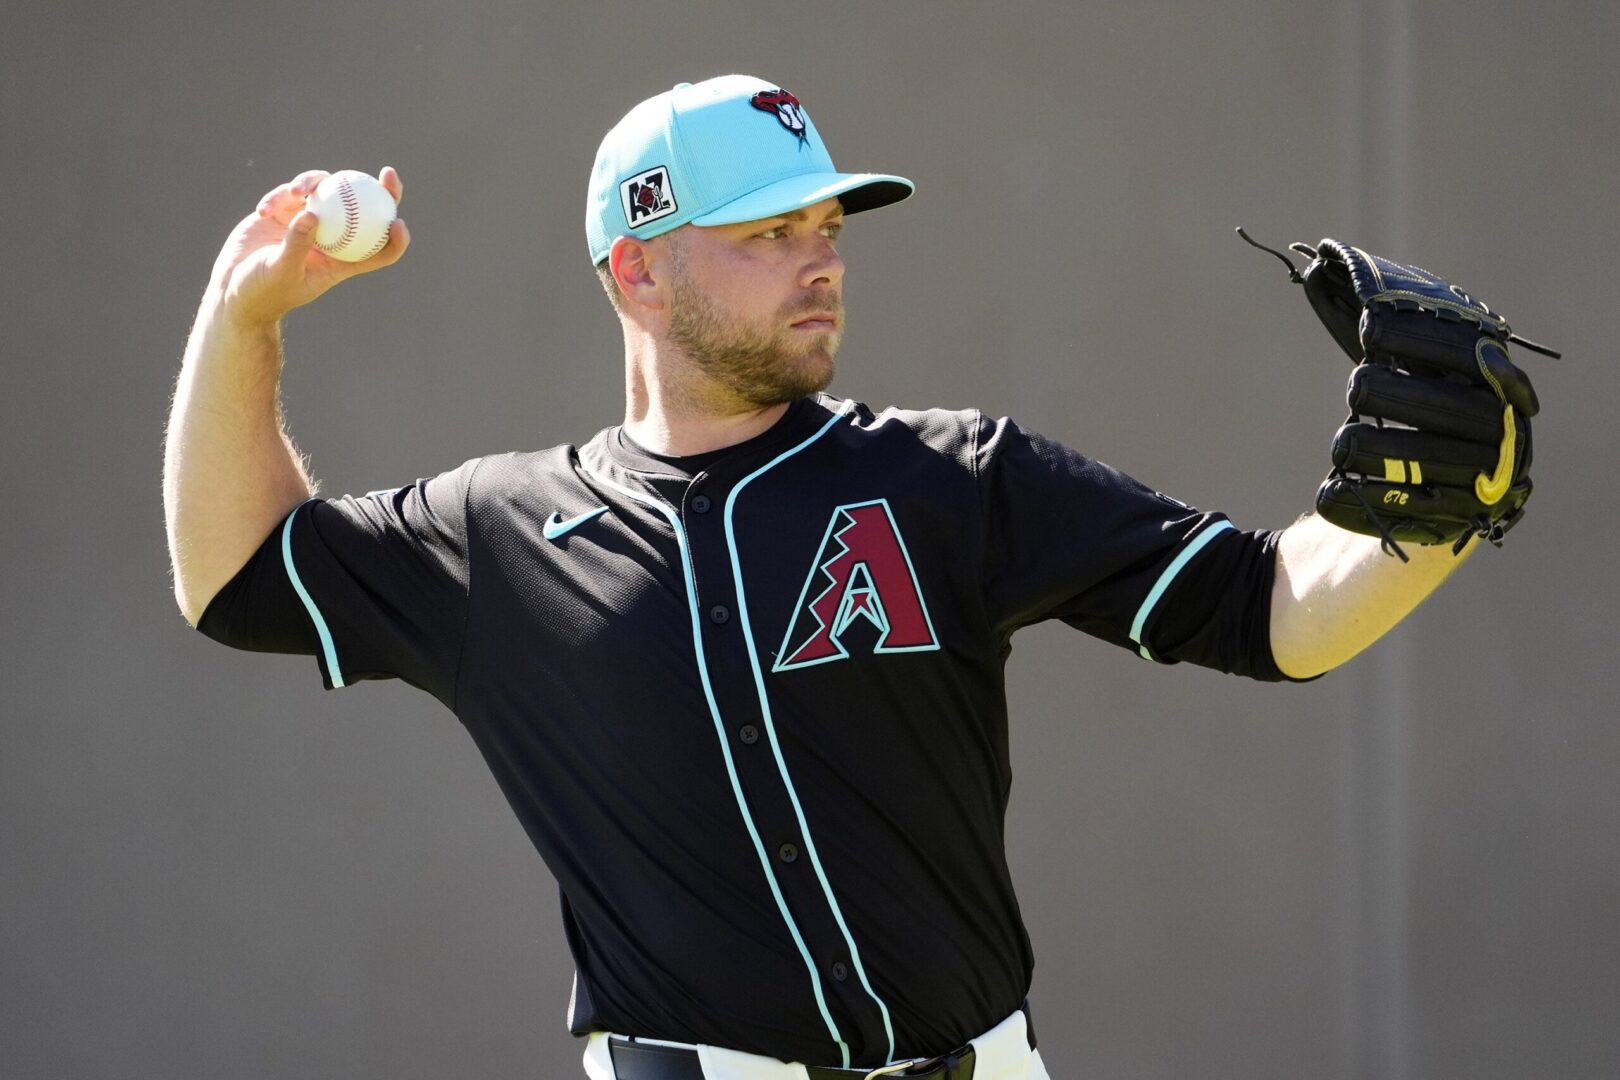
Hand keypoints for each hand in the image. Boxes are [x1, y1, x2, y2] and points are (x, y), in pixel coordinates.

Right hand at [207, 167, 409, 328]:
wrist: (233, 290)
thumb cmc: (264, 291)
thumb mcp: (281, 271)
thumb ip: (296, 244)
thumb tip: (312, 214)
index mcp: (340, 262)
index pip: (378, 250)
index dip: (396, 237)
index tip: (398, 221)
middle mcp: (330, 239)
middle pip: (364, 211)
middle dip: (381, 190)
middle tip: (386, 173)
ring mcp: (308, 222)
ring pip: (326, 192)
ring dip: (315, 183)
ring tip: (297, 191)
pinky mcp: (284, 212)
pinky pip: (289, 194)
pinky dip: (278, 196)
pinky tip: (263, 209)